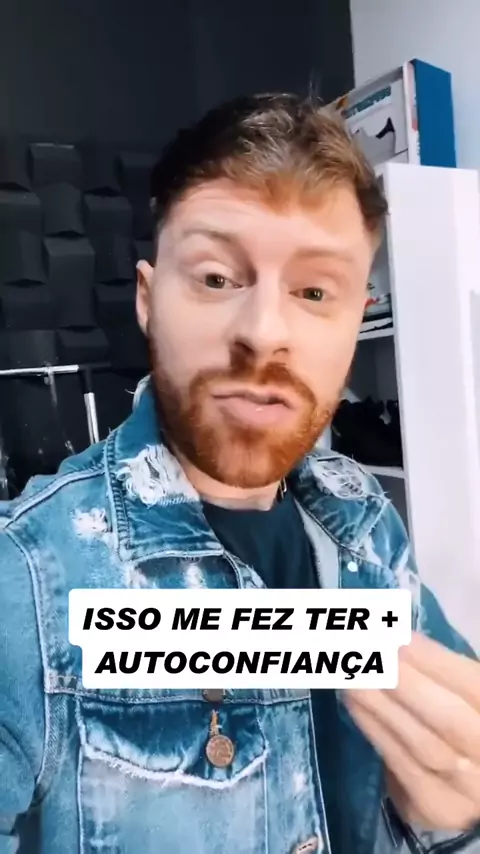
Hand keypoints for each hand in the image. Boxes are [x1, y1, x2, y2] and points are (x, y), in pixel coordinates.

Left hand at [345, 632, 479, 830]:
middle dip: (405, 683)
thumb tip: (395, 639)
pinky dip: (375, 732)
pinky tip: (353, 705)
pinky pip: (402, 768)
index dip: (434, 662)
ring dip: (380, 706)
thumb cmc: (463, 716)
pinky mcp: (438, 808)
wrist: (470, 777)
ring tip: (351, 675)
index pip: (473, 688)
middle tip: (367, 654)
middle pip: (450, 722)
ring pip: (422, 747)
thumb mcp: (463, 692)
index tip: (395, 636)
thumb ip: (440, 671)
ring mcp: (468, 790)